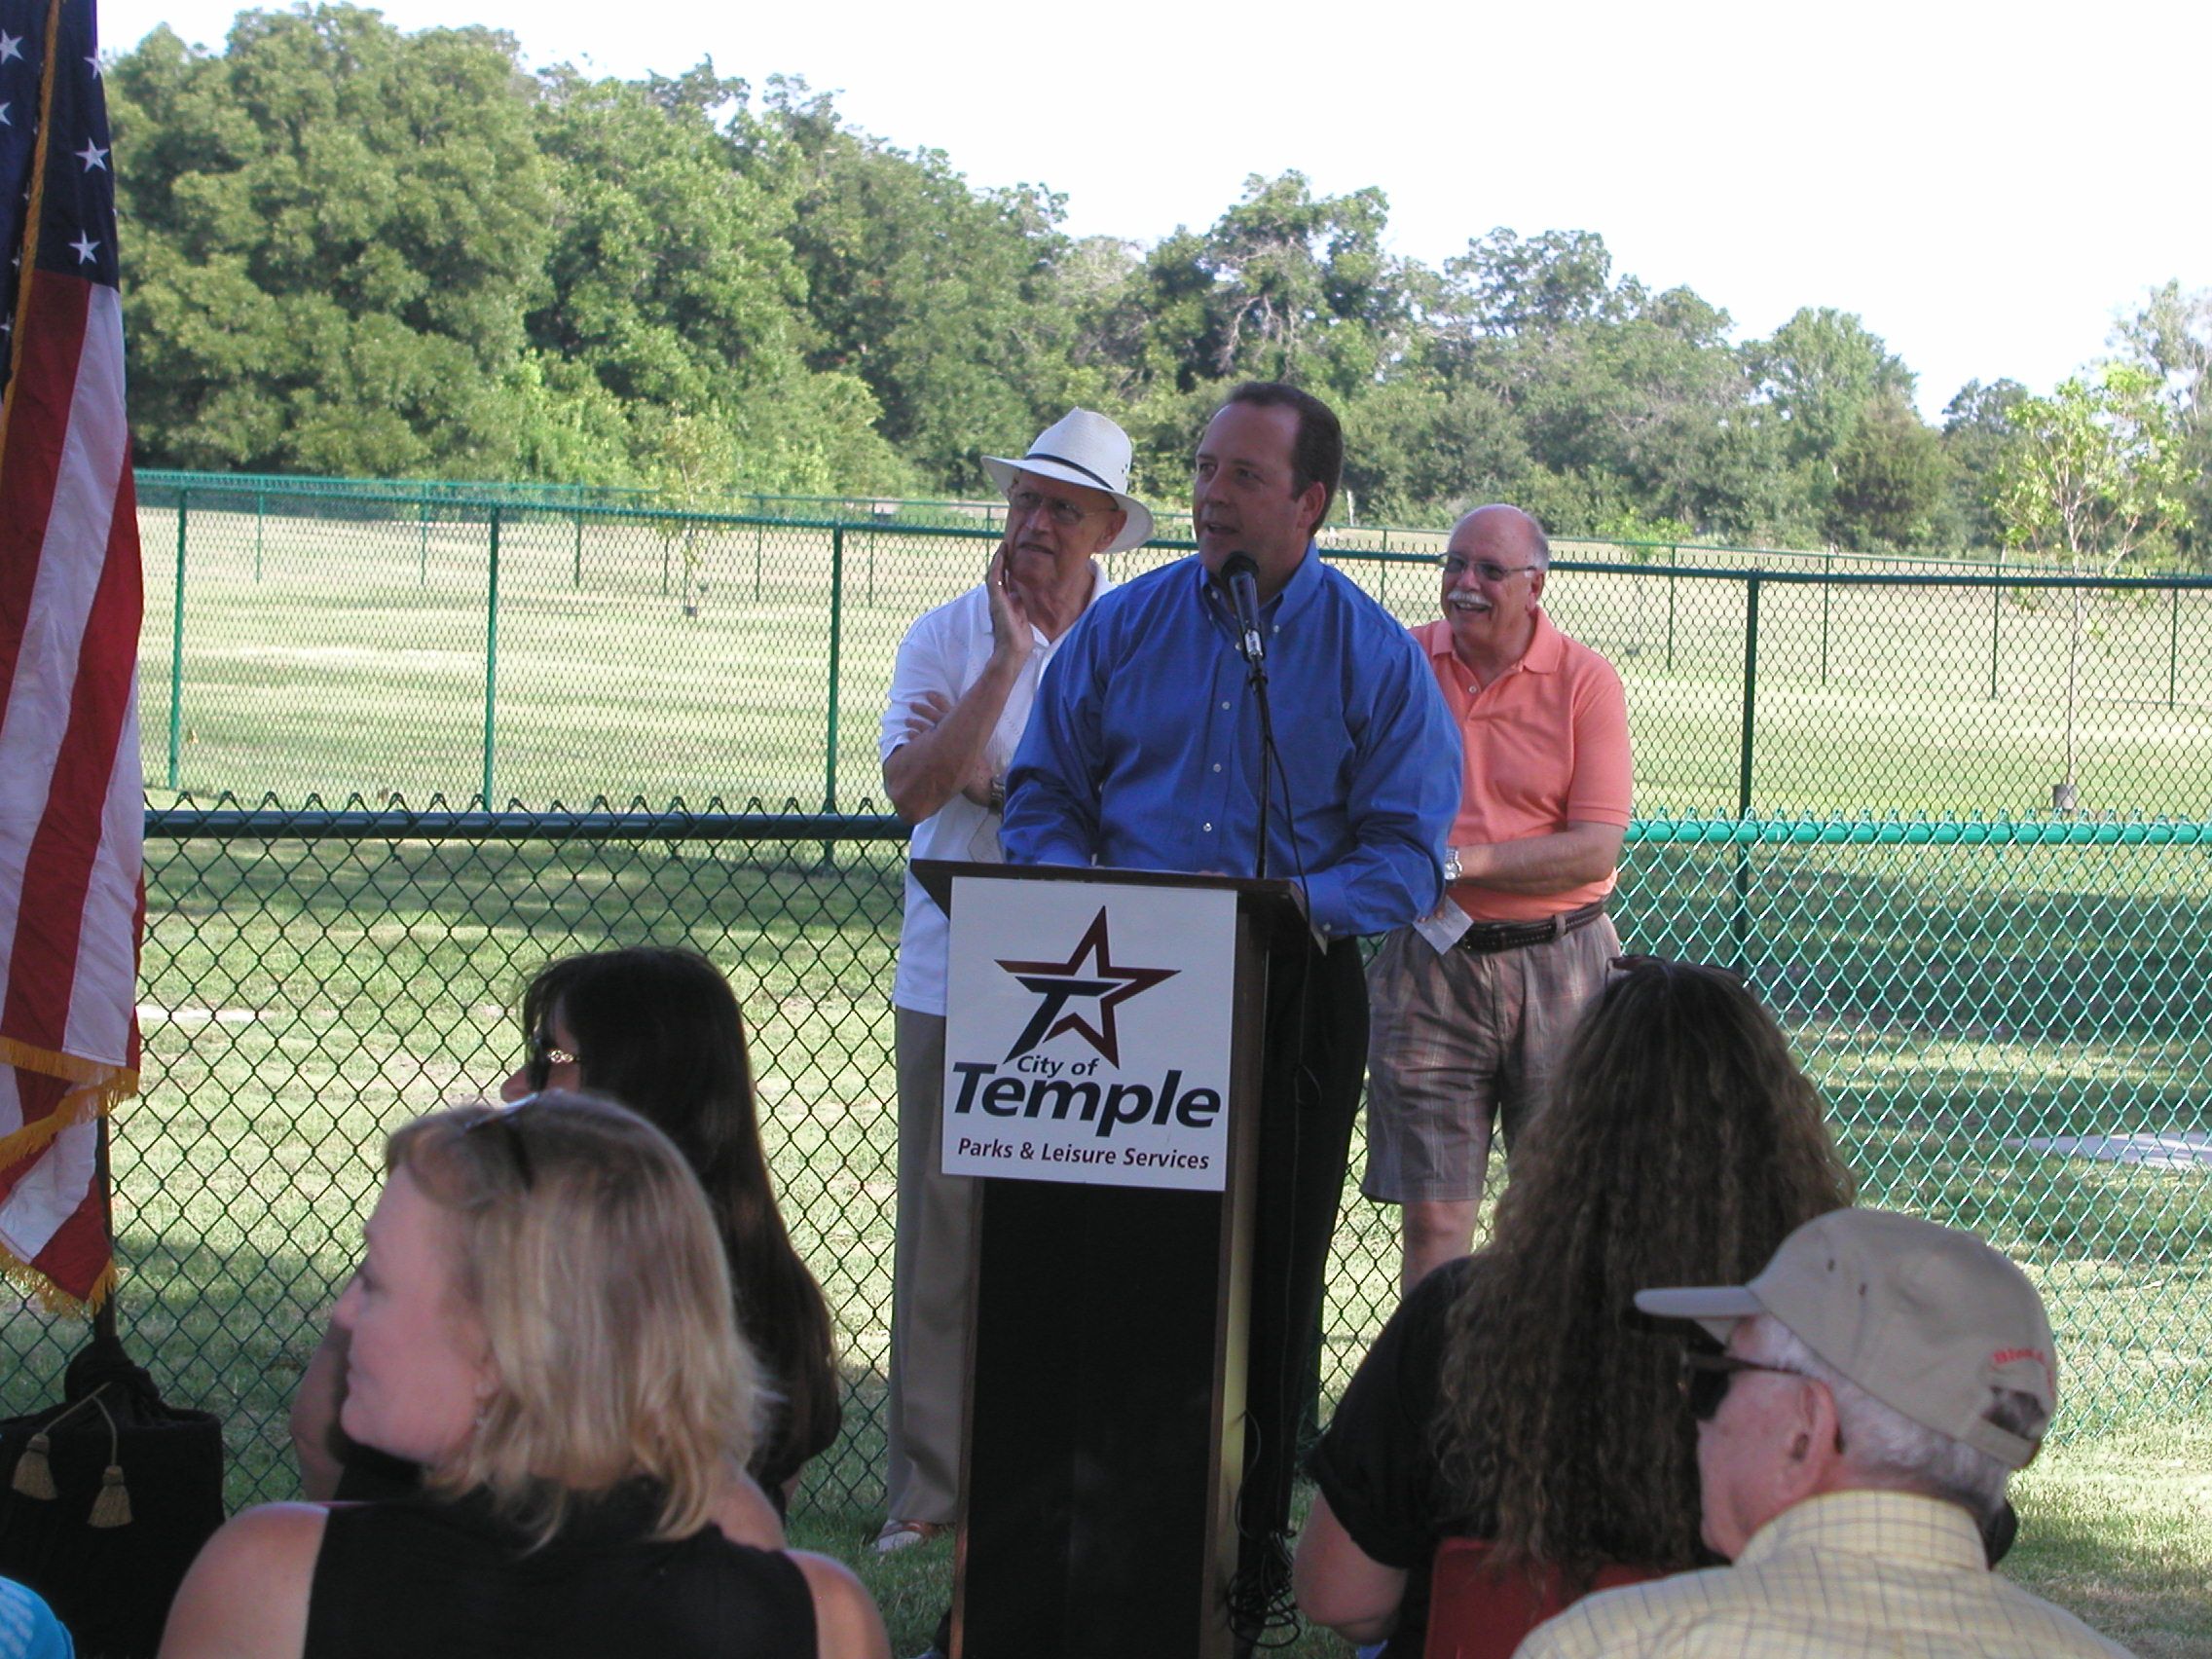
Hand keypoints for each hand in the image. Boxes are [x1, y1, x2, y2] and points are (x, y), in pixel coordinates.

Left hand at [901, 690, 996, 804]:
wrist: (985, 786)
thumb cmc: (982, 770)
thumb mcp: (977, 749)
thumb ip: (967, 738)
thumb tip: (956, 730)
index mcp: (967, 730)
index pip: (952, 709)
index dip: (939, 700)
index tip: (929, 693)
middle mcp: (957, 735)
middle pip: (937, 717)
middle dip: (924, 709)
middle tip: (912, 704)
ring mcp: (948, 747)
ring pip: (927, 729)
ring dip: (915, 723)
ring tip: (906, 719)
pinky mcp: (940, 758)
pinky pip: (923, 744)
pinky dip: (914, 738)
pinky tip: (907, 735)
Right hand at [985, 535, 1035, 667]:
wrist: (1014, 649)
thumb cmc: (1018, 636)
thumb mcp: (1020, 614)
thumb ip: (1018, 602)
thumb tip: (1018, 594)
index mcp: (1003, 601)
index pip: (1002, 579)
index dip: (1005, 566)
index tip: (1009, 553)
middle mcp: (997, 599)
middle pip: (996, 574)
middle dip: (1000, 560)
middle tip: (1005, 545)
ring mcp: (995, 600)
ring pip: (993, 575)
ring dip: (997, 560)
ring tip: (1003, 547)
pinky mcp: (996, 601)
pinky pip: (994, 581)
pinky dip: (996, 568)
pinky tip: (1000, 558)